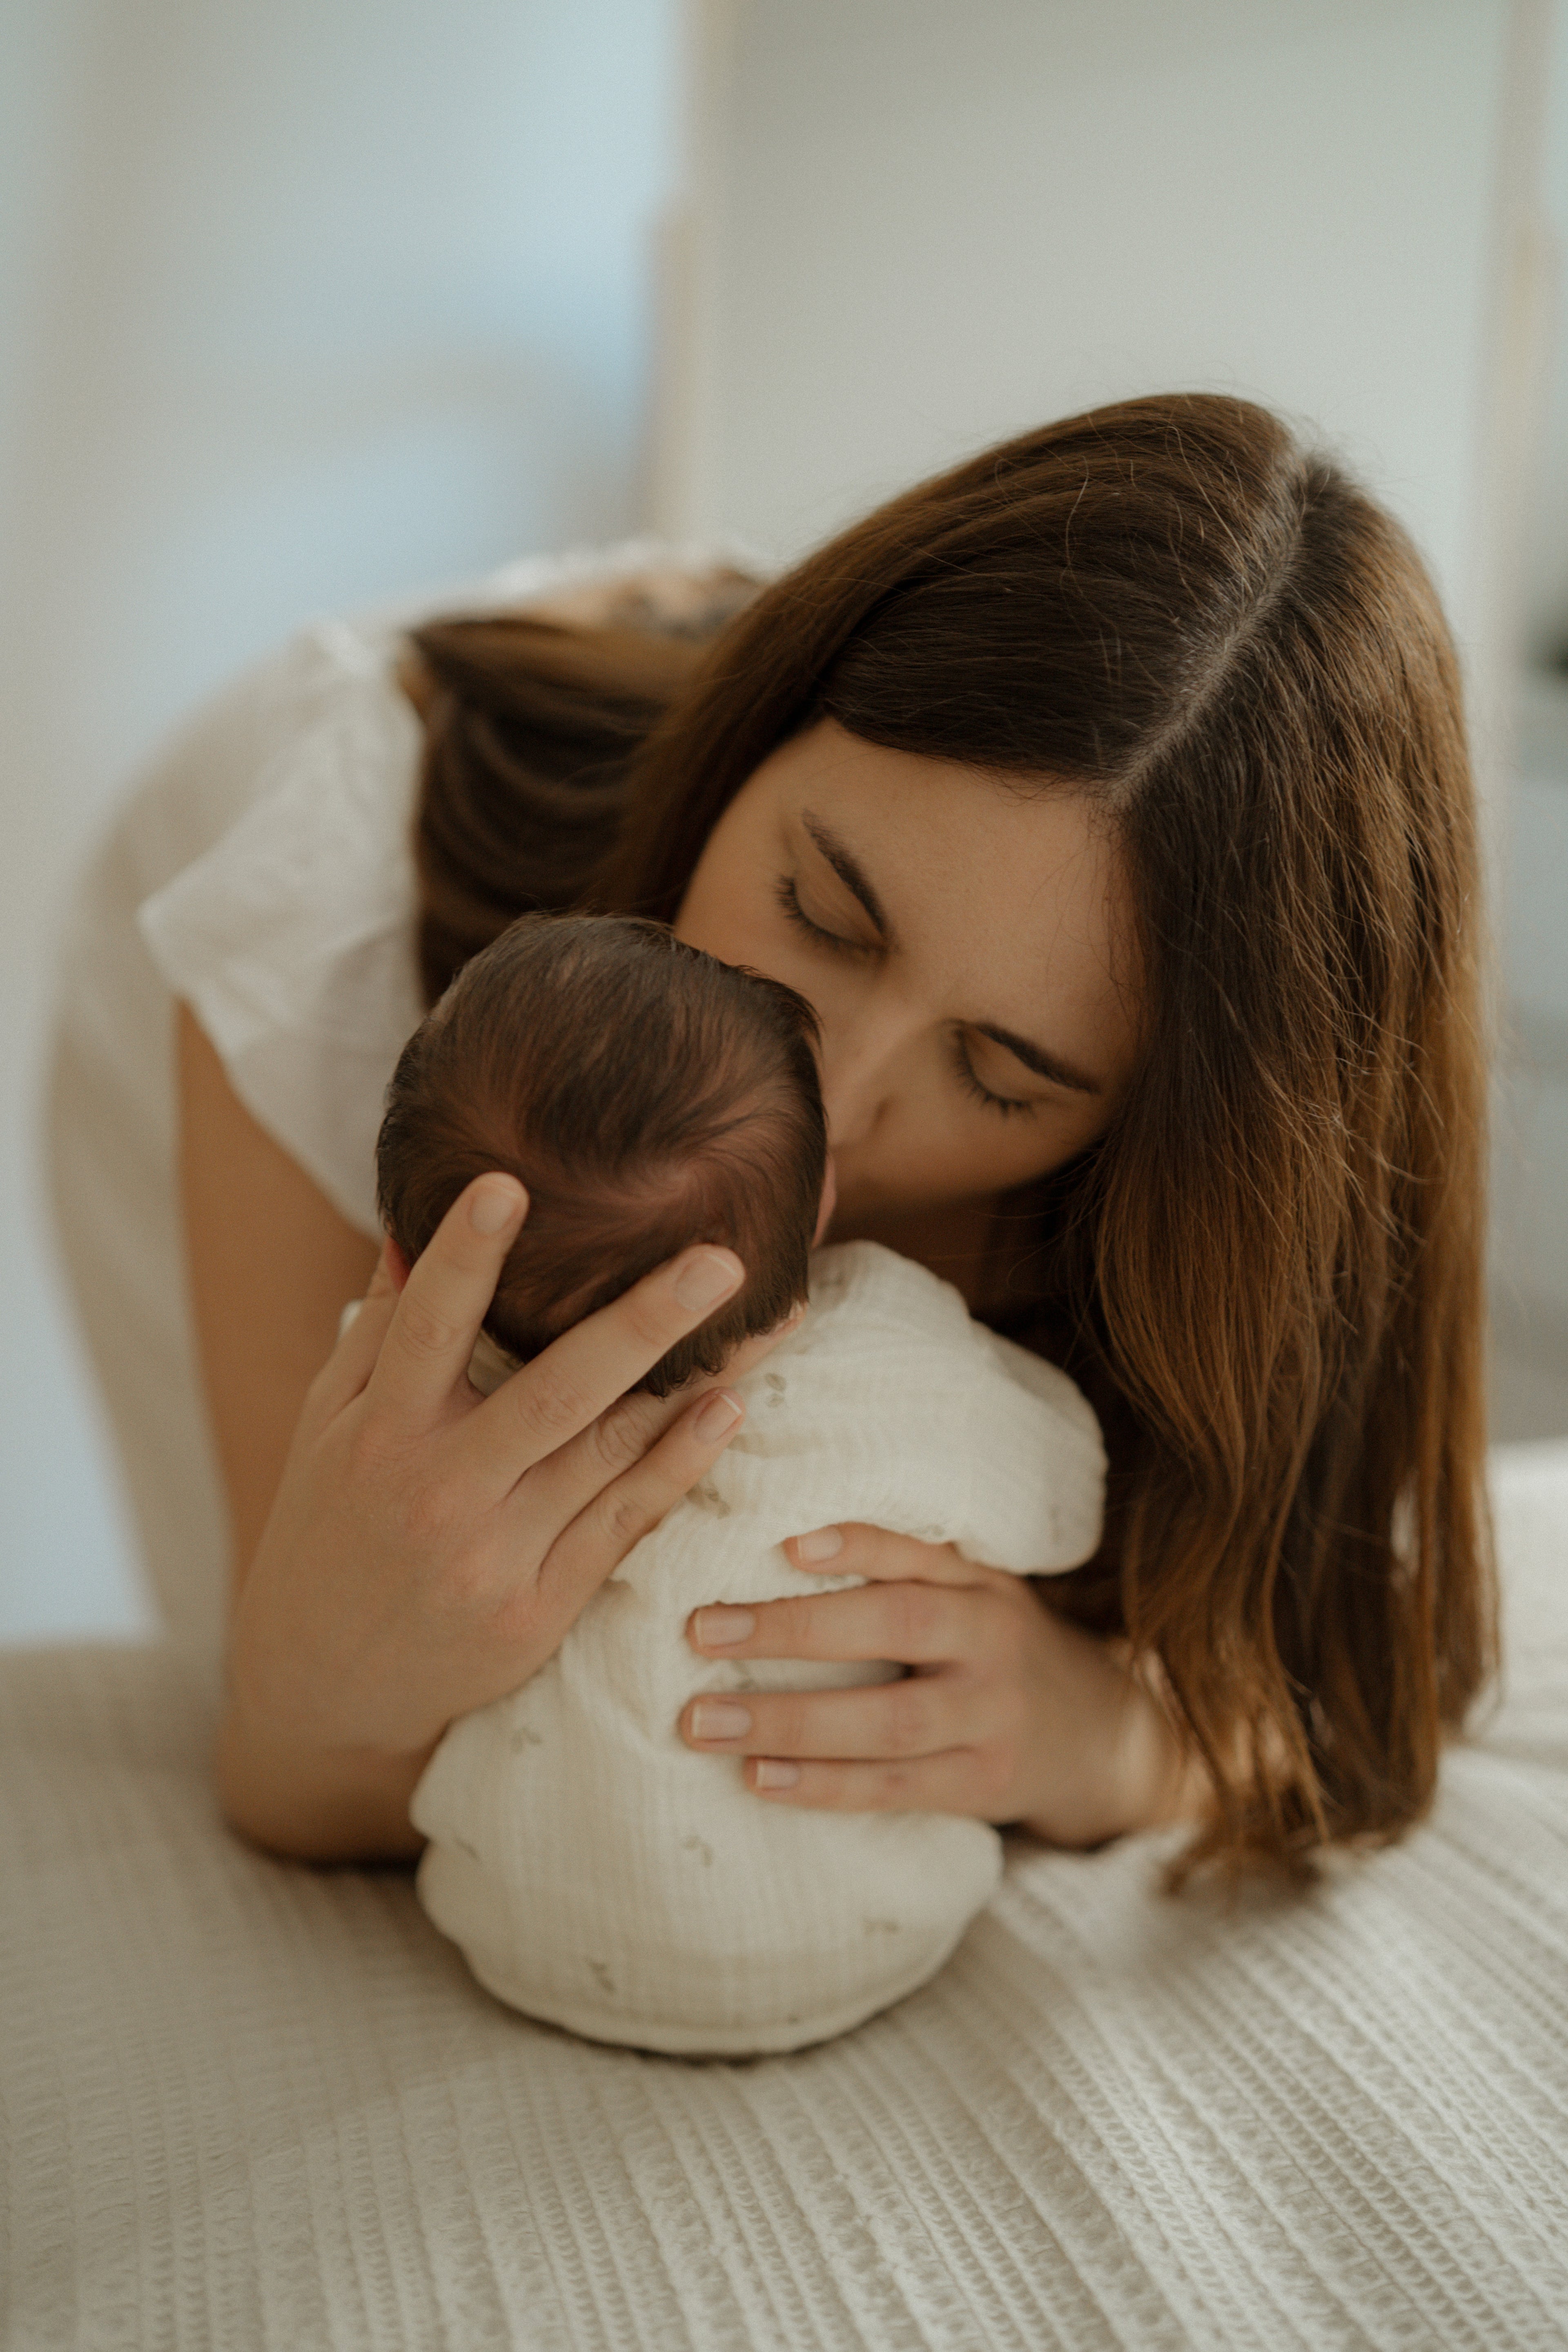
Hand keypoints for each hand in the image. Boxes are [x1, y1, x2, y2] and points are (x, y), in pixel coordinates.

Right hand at [222, 1173, 792, 1855]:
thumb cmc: (328, 1529)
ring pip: (609, 1452)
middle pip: (554, 1390)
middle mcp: (439, 1490)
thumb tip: (407, 1221)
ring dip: (695, 1382)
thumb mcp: (324, 1427)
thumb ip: (375, 1329)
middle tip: (720, 1257)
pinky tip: (730, 1407)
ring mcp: (495, 1555)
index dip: (463, 1256)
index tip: (507, 1182)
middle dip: (642, 1320)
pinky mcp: (539, 1610)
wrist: (321, 1688)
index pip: (423, 1328)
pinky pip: (624, 1522)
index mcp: (378, 1433)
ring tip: (769, 1319)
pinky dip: (679, 1463)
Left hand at [678, 1524, 1205, 1847]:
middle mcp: (993, 1647)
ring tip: (703, 1720)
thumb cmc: (1000, 1650)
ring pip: (887, 1723)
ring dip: (789, 1722)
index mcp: (985, 1589)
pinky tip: (759, 1777)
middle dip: (792, 1629)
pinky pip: (893, 1788)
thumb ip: (907, 1569)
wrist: (1101, 1738)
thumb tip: (785, 1543)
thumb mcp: (978, 1594)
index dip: (859, 1546)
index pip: (919, 1556)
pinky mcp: (981, 1787)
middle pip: (895, 1629)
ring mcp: (991, 1723)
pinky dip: (823, 1786)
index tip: (784, 1544)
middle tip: (701, 1629)